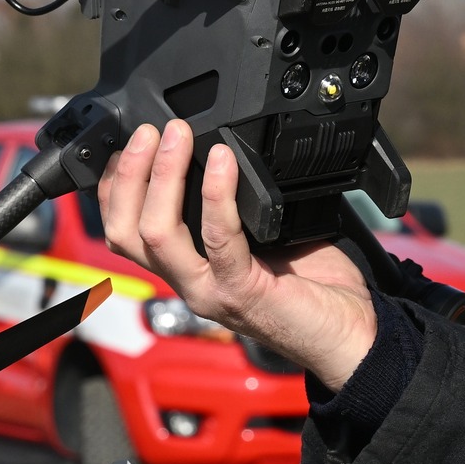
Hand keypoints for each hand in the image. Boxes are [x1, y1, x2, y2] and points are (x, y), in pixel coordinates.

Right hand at [97, 119, 377, 389]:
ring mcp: (210, 291)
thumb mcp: (263, 232)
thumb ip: (238, 201)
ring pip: (158, 235)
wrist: (350, 334)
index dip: (113, 185)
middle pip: (126, 231)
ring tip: (177, 136)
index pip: (125, 229)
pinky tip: (222, 163)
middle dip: (130, 173)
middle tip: (151, 130)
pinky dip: (217, 195)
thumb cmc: (312, 284)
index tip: (127, 141)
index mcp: (187, 265)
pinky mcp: (242, 293)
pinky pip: (218, 240)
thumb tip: (225, 147)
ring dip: (163, 177)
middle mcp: (188, 281)